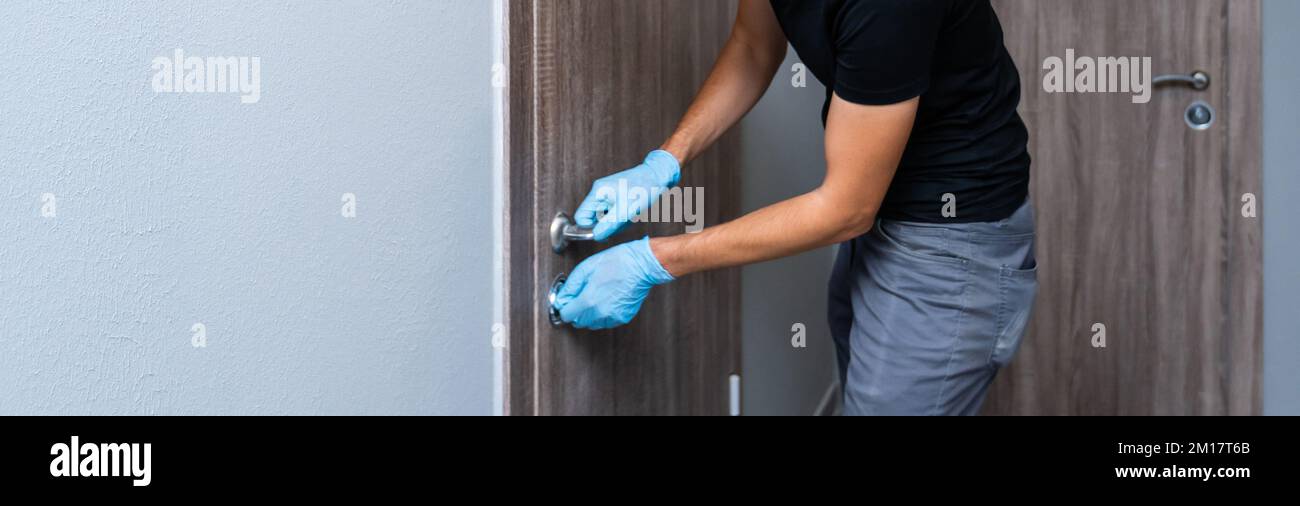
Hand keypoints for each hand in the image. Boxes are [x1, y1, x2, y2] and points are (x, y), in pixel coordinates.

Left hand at [555, 237, 675, 329]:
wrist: (642, 266)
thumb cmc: (618, 262)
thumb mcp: (587, 268)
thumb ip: (571, 286)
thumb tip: (562, 298)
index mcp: (589, 300)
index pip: (567, 315)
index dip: (564, 307)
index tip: (566, 300)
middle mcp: (600, 312)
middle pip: (578, 322)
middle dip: (576, 310)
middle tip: (582, 295)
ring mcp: (613, 317)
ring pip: (592, 323)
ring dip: (589, 314)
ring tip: (596, 295)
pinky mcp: (622, 318)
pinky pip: (606, 322)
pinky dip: (603, 314)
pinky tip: (606, 299)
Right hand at [575, 150, 680, 241]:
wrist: (658, 175)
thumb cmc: (644, 187)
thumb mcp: (626, 210)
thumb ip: (609, 224)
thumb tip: (596, 236)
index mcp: (598, 192)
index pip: (581, 216)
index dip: (589, 228)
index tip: (603, 232)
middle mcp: (600, 193)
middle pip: (592, 218)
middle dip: (606, 225)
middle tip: (622, 222)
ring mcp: (607, 195)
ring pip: (604, 218)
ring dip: (615, 222)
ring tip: (629, 215)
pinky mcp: (615, 198)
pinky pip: (612, 214)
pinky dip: (621, 218)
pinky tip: (631, 213)